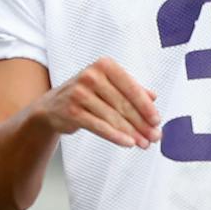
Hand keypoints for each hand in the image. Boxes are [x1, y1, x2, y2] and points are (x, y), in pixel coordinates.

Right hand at [38, 57, 159, 149]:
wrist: (53, 106)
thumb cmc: (86, 94)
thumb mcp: (108, 86)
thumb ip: (131, 89)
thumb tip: (154, 97)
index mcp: (105, 66)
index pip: (131, 87)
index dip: (146, 106)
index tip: (157, 120)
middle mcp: (91, 76)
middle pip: (123, 104)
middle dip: (141, 123)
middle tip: (155, 136)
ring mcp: (80, 93)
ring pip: (113, 117)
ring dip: (132, 133)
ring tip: (144, 143)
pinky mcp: (72, 111)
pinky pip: (99, 126)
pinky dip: (116, 136)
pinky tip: (128, 143)